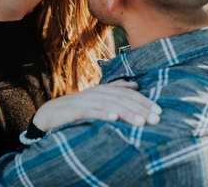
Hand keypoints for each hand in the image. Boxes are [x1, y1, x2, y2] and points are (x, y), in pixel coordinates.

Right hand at [32, 80, 161, 131]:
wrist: (48, 115)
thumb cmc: (76, 109)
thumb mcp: (96, 100)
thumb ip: (114, 91)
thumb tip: (135, 85)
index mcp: (101, 91)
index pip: (126, 93)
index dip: (143, 100)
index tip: (159, 111)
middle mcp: (94, 94)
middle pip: (120, 98)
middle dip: (140, 108)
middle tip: (156, 118)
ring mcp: (82, 102)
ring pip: (108, 104)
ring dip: (126, 113)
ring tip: (141, 122)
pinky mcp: (72, 111)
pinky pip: (88, 112)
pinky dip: (101, 114)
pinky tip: (113, 119)